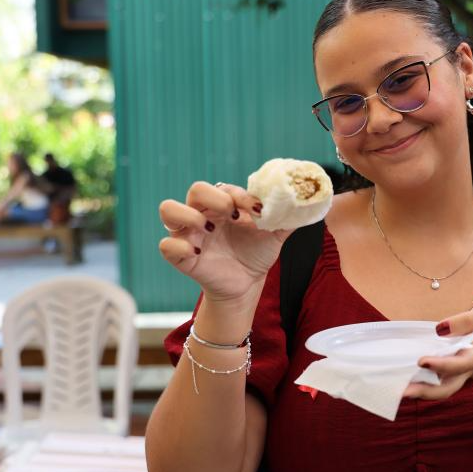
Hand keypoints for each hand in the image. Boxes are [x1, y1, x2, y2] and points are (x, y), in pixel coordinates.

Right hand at [158, 181, 290, 301]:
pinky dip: (179, 246)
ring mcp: (188, 234)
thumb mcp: (275, 235)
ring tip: (209, 229)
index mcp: (223, 205)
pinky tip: (199, 254)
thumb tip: (306, 202)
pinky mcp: (180, 256)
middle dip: (215, 198)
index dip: (239, 195)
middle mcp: (203, 214)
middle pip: (195, 190)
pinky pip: (166, 245)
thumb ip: (287, 218)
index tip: (257, 209)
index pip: (223, 187)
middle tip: (233, 216)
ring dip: (188, 215)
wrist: (247, 284)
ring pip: (168, 209)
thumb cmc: (256, 254)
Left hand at [403, 302, 472, 400]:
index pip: (465, 361)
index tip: (422, 361)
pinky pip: (437, 385)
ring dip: (422, 393)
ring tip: (400, 392)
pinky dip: (420, 386)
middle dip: (429, 390)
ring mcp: (459, 375)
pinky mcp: (450, 375)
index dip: (445, 364)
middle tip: (406, 389)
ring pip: (443, 390)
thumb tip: (441, 329)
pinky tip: (402, 383)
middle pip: (452, 386)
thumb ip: (469, 320)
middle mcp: (469, 368)